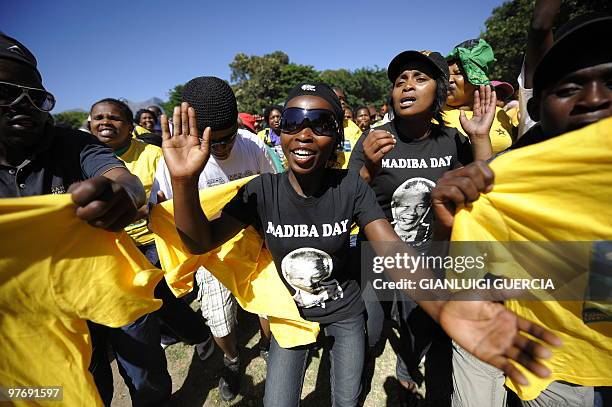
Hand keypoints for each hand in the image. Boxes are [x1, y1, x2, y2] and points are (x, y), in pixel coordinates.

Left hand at [69, 176, 138, 231]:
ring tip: (93, 218)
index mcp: (104, 181)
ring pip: (104, 222)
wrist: (124, 192)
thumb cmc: (96, 193)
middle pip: (97, 208)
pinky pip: (113, 228)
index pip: (90, 188)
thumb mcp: (83, 187)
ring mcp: (127, 202)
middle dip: (84, 214)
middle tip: (81, 214)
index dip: (78, 198)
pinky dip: (106, 228)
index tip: (76, 201)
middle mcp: (119, 190)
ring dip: (93, 223)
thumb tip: (70, 203)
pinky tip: (105, 220)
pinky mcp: (132, 215)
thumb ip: (74, 192)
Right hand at [161, 102, 209, 180]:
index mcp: (194, 140)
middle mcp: (184, 139)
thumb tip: (208, 127)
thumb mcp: (205, 151)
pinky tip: (164, 116)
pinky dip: (164, 124)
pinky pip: (165, 132)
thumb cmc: (197, 165)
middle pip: (184, 123)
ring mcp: (175, 141)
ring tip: (177, 107)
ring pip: (175, 126)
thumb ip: (206, 139)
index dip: (192, 117)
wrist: (186, 175)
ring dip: (176, 116)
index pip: (192, 125)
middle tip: (184, 103)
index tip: (192, 108)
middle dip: (184, 114)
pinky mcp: (167, 144)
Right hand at [363, 129, 395, 174]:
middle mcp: (366, 148)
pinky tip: (392, 146)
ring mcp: (370, 154)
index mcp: (365, 144)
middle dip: (386, 135)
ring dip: (388, 141)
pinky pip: (383, 151)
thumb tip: (373, 130)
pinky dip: (389, 147)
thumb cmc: (372, 157)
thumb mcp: (370, 148)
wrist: (369, 170)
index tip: (388, 133)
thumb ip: (372, 140)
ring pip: (379, 143)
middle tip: (392, 137)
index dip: (382, 132)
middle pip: (376, 137)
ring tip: (394, 141)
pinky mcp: (374, 159)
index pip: (373, 134)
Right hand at [431, 161, 493, 228]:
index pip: (479, 164)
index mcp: (462, 171)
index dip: (487, 176)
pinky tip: (459, 205)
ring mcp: (442, 182)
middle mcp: (451, 174)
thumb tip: (491, 182)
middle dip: (479, 186)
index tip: (487, 190)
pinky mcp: (436, 192)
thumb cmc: (470, 210)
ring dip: (470, 196)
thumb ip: (485, 182)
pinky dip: (460, 200)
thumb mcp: (481, 193)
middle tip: (476, 198)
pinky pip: (453, 191)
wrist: (457, 227)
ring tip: (468, 203)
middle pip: (472, 170)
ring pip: (464, 182)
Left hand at [439, 300, 561, 384]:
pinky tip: (524, 380)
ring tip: (543, 373)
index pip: (532, 328)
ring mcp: (498, 345)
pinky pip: (502, 365)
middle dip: (538, 351)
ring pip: (518, 357)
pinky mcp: (487, 355)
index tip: (558, 342)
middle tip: (548, 358)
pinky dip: (513, 372)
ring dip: (531, 365)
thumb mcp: (484, 292)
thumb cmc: (466, 299)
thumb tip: (522, 285)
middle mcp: (508, 334)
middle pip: (527, 345)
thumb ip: (502, 290)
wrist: (446, 310)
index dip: (544, 335)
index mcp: (510, 319)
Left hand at [460, 85, 496, 140]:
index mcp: (477, 114)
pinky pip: (492, 103)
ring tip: (487, 85)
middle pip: (483, 100)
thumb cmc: (470, 130)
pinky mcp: (491, 112)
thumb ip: (462, 115)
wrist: (476, 134)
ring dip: (488, 93)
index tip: (476, 90)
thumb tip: (461, 110)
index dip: (476, 97)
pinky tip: (493, 92)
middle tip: (483, 85)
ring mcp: (487, 112)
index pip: (477, 103)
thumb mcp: (463, 121)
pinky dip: (493, 98)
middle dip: (483, 93)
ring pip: (488, 100)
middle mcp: (483, 112)